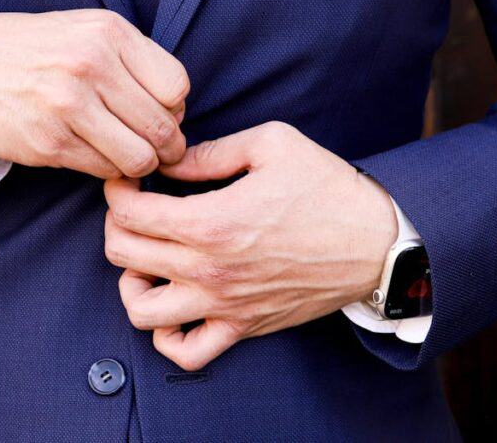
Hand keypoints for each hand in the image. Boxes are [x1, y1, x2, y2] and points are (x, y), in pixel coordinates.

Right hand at [0, 9, 189, 177]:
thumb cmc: (37, 52)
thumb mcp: (87, 31)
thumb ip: (134, 59)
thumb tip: (178, 109)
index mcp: (108, 33)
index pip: (177, 86)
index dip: (176, 108)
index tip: (161, 113)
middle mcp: (91, 65)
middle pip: (163, 127)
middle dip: (167, 147)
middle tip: (156, 150)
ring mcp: (69, 105)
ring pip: (139, 157)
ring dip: (140, 164)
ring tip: (129, 155)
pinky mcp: (51, 142)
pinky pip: (105, 170)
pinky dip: (108, 170)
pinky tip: (96, 155)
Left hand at [102, 122, 396, 370]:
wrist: (379, 244)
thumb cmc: (328, 189)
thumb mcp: (273, 144)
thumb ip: (211, 151)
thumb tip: (169, 160)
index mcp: (211, 221)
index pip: (129, 212)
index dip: (117, 189)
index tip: (129, 180)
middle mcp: (208, 269)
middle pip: (122, 254)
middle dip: (117, 225)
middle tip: (137, 209)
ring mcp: (222, 305)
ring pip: (139, 310)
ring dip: (131, 281)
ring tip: (149, 260)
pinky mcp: (241, 327)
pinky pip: (184, 352)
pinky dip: (166, 335)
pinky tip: (175, 305)